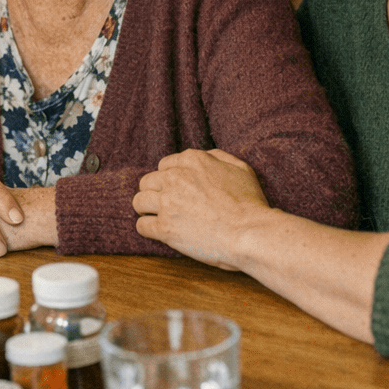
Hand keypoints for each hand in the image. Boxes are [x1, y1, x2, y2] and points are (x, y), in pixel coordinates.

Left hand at [132, 149, 270, 269]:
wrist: (250, 233)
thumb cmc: (249, 203)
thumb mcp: (240, 169)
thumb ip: (218, 157)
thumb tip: (206, 156)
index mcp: (192, 161)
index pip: (164, 166)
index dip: (170, 180)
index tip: (177, 191)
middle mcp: (175, 177)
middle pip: (147, 182)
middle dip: (155, 193)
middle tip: (167, 205)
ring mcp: (167, 203)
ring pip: (138, 201)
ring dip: (147, 210)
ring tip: (158, 218)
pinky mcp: (164, 227)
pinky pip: (142, 226)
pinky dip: (148, 230)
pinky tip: (159, 232)